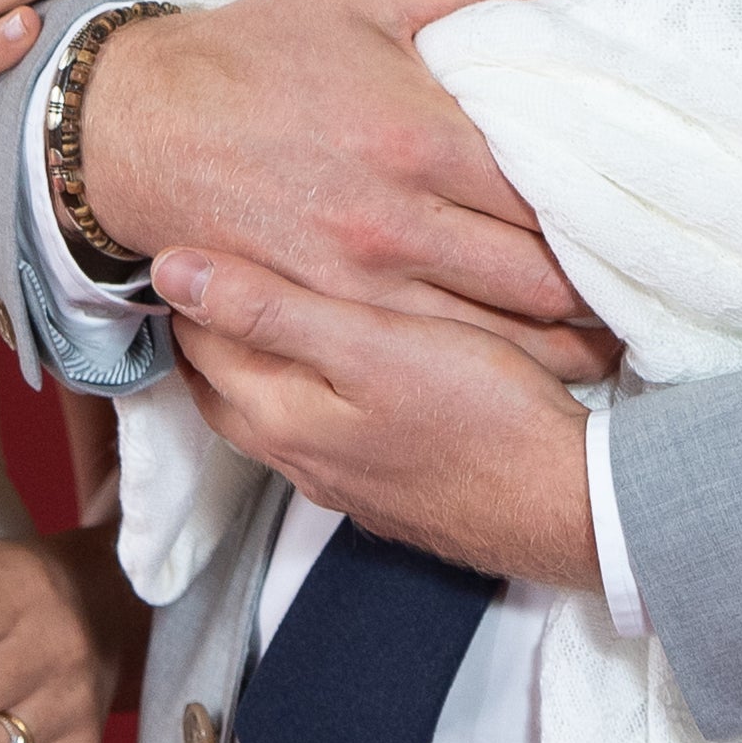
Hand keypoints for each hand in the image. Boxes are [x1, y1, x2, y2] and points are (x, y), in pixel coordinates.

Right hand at [83, 0, 617, 374]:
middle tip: (650, 293)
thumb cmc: (256, 49)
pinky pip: (428, 359)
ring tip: (612, 343)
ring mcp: (359, 281)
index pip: (555, 196)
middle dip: (604, 296)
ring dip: (562, 348)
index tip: (656, 221)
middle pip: (540, 282)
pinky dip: (488, 369)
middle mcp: (398, 221)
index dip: (616, 217)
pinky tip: (527, 371)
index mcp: (423, 137)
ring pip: (496, 339)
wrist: (135, 124)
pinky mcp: (323, 316)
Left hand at [156, 248, 603, 587]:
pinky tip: (340, 373)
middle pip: (225, 387)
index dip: (190, 288)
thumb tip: (171, 270)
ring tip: (266, 308)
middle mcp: (300, 460)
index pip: (200, 345)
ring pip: (272, 415)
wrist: (570, 506)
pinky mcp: (390, 491)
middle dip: (209, 331)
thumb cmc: (477, 412)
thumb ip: (269, 309)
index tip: (189, 236)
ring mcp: (345, 483)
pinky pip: (322, 436)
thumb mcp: (369, 342)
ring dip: (258, 365)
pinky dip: (308, 395)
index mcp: (281, 417)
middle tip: (214, 269)